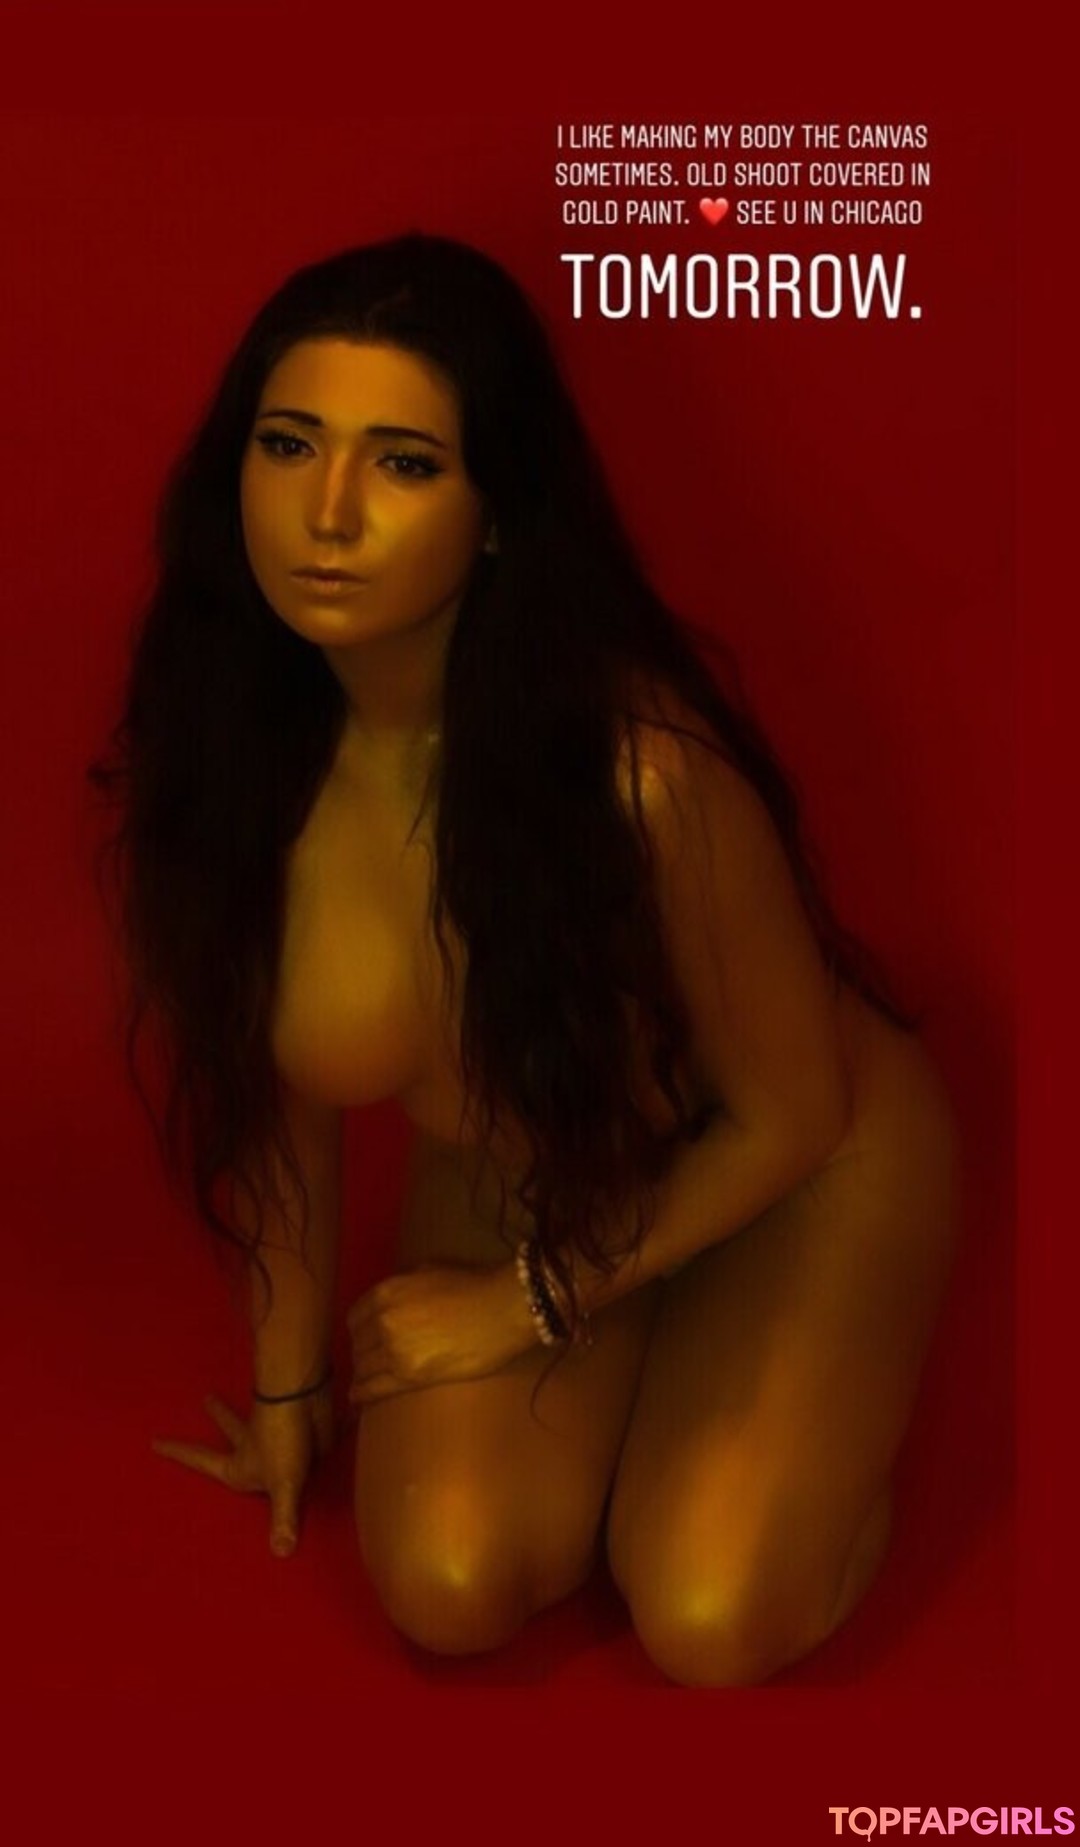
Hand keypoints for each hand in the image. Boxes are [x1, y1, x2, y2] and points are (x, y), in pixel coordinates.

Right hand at [150, 1380, 335, 1557]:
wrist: (305, 1400)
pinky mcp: (295, 1423)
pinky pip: (288, 1425)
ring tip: (243, 1402)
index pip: (201, 1459)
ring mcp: (274, 1433)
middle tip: (206, 1400)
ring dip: (247, 1413)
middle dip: (218, 1416)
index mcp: (238, 1464)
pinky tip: (307, 1428)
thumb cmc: (283, 1442)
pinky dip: (291, 1424)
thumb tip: (281, 1552)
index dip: (179, 1452)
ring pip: (256, 1421)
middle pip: (230, 1429)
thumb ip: (283, 1516)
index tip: (155, 1441)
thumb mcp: (283, 1483)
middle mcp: (252, 1447)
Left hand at [346, 1260, 537, 1405]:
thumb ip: (402, 1287)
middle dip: (362, 1351)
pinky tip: (356, 1397)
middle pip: (358, 1344)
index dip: (359, 1329)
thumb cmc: (472, 1285)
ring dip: (363, 1373)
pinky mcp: (409, 1377)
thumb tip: (393, 1301)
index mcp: (386, 1293)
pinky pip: (374, 1389)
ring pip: (363, 1368)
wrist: (501, 1309)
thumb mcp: (428, 1271)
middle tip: (369, 1359)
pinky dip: (362, 1394)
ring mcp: (394, 1351)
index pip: (356, 1317)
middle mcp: (383, 1321)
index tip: (365, 1336)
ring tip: (366, 1379)